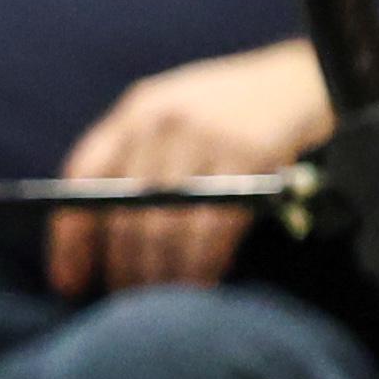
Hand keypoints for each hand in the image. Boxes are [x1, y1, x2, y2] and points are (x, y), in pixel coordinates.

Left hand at [47, 36, 325, 294]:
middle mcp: (163, 121)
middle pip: (125, 213)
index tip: (71, 282)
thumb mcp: (180, 113)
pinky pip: (213, 227)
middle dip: (126, 267)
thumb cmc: (239, 107)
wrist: (307, 78)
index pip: (83, 179)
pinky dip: (204, 262)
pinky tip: (205, 279)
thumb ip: (142, 156)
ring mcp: (206, 138)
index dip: (71, 238)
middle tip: (134, 300)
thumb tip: (106, 236)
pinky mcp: (250, 156)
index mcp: (138, 110)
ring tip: (169, 298)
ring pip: (165, 226)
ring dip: (164, 273)